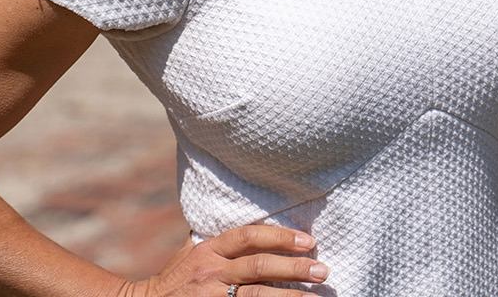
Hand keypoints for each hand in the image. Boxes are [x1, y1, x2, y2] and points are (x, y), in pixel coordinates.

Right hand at [142, 225, 329, 296]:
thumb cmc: (175, 278)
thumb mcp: (191, 251)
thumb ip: (216, 236)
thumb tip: (236, 208)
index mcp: (209, 249)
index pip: (248, 236)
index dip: (280, 236)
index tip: (308, 241)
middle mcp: (212, 271)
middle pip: (259, 267)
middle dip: (294, 268)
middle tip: (323, 271)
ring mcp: (212, 296)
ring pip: (257, 296)